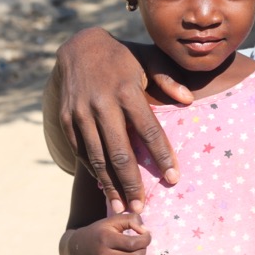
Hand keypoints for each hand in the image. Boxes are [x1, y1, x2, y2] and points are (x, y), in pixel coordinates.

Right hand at [52, 27, 190, 211]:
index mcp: (126, 90)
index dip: (162, 156)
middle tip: (143, 207)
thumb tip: (189, 100)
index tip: (173, 178)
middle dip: (132, 183)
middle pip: (120, 152)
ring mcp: (80, 113)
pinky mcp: (66, 120)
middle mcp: (101, 104)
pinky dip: (93, 171)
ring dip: (110, 185)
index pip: (148, 130)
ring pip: (97, 157)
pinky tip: (105, 187)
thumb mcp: (149, 59)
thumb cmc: (124, 57)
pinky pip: (81, 151)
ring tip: (123, 207)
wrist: (79, 47)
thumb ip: (169, 79)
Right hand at [62, 213, 150, 254]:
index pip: (134, 243)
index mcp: (106, 240)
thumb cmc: (101, 232)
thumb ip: (132, 219)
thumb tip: (146, 231)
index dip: (146, 239)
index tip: (146, 235)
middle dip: (143, 250)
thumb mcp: (113, 220)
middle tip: (140, 245)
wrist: (80, 250)